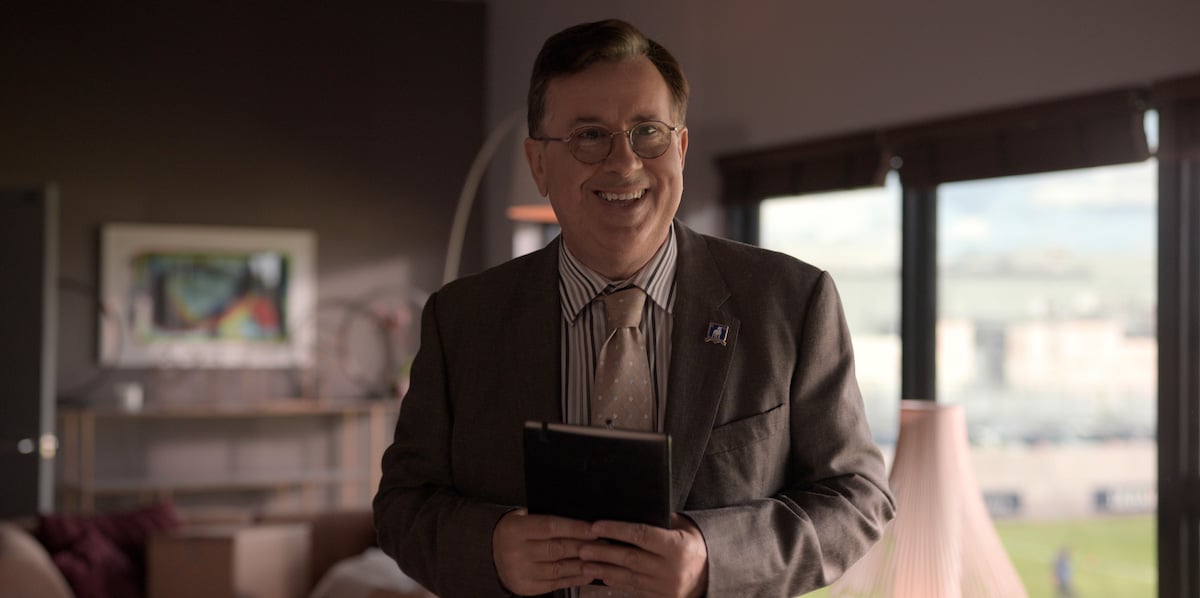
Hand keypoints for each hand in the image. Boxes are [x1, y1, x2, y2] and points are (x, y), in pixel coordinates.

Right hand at [492, 508, 598, 595]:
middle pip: (557, 549)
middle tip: (605, 544)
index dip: (574, 528)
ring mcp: (521, 572)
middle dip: (584, 547)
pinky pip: (555, 584)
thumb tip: (580, 521)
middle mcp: (516, 552)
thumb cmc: (514, 532)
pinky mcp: (527, 587)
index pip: (550, 527)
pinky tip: (588, 574)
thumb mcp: (521, 517)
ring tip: (602, 560)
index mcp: (515, 530)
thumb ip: (545, 518)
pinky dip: (574, 579)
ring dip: (583, 565)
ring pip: (559, 569)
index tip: (594, 529)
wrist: (488, 554)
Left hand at [579, 513, 707, 597]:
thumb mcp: (684, 527)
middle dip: (603, 552)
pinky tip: (602, 576)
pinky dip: (616, 582)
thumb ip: (662, 519)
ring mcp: (665, 587)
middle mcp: (671, 569)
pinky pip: (634, 589)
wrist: (711, 575)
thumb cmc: (694, 545)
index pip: (641, 535)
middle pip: (630, 558)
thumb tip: (634, 507)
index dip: (616, 530)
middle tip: (582, 547)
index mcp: (677, 547)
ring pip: (628, 577)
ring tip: (585, 563)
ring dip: (604, 570)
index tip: (597, 526)